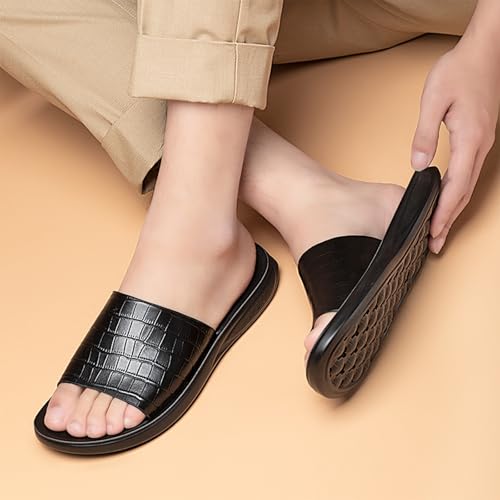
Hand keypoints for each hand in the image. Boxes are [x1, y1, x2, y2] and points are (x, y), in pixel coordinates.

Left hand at [411, 39, 499, 253]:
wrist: (485, 51)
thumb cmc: (459, 70)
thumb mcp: (433, 100)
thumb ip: (423, 134)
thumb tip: (417, 165)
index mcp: (470, 140)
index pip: (455, 186)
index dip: (443, 212)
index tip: (433, 232)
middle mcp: (480, 147)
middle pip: (464, 193)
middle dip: (449, 220)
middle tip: (435, 243)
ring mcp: (481, 144)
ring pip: (468, 186)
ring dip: (453, 210)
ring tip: (440, 230)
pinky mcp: (478, 139)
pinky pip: (468, 174)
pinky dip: (457, 193)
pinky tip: (448, 200)